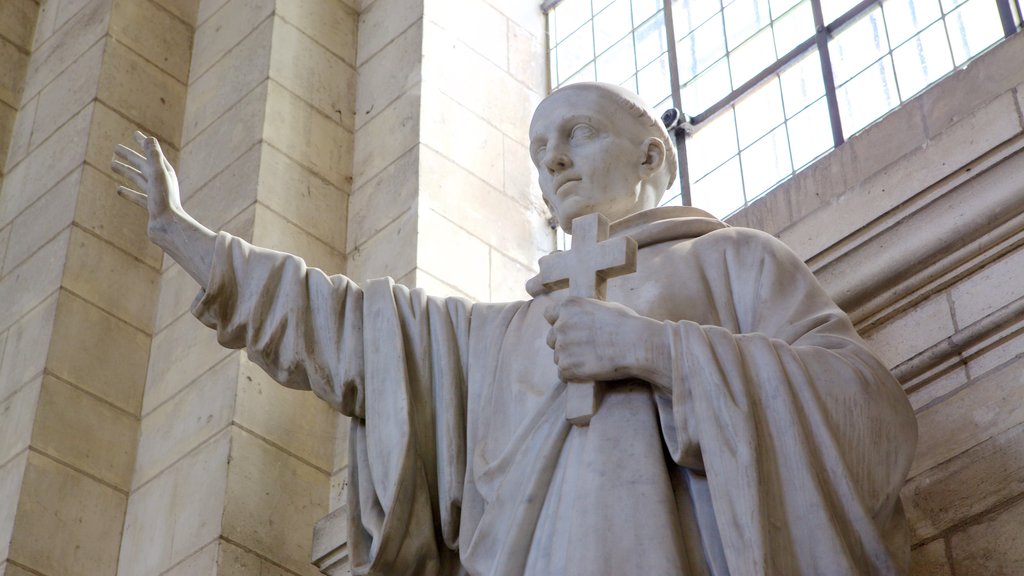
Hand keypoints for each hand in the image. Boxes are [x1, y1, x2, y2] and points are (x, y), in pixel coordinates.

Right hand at [110, 132, 216, 286]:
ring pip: (138, 178)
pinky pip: (137, 196)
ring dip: (126, 170)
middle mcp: (162, 181)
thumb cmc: (164, 201)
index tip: (134, 133)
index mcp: (164, 171)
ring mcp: (156, 194)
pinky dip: (128, 191)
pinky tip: (118, 190)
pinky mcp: (151, 206)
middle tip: (115, 148)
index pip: (152, 152)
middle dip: (130, 155)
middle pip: (143, 164)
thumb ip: (154, 156)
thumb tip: (148, 138)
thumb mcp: (158, 174)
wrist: (168, 227)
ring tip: (111, 164)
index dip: (143, 143)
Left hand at [543, 297, 671, 393]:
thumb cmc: (628, 325)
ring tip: (592, 361)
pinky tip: (589, 372)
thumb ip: (586, 313)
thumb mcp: (605, 307)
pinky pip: (563, 374)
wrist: (637, 345)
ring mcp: (562, 346)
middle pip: (551, 338)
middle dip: (564, 344)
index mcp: (569, 306)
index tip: (569, 330)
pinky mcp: (566, 367)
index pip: (549, 314)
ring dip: (570, 361)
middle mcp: (561, 324)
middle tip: (584, 350)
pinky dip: (573, 375)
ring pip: (558, 357)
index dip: (558, 323)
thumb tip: (583, 319)